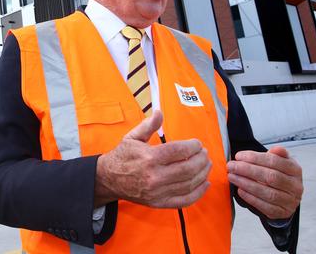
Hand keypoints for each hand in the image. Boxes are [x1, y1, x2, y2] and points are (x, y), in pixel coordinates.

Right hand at [95, 110, 211, 208]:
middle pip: (187, 169)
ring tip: (206, 164)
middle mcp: (154, 176)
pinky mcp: (159, 203)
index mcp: (149, 158)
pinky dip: (198, 193)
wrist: (109, 179)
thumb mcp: (132, 137)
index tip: (197, 143)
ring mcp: (158, 192)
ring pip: (189, 184)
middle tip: (205, 153)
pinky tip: (205, 183)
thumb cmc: (122, 156)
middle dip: (201, 159)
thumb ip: (148, 125)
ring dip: (202, 173)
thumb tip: (160, 112)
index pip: (179, 151)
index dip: (193, 146)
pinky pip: (184, 200)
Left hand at [227, 146, 302, 219]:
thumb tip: (276, 149)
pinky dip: (251, 198)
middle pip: (270, 177)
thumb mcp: (281, 162)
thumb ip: (277, 155)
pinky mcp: (282, 213)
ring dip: (246, 184)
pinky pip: (266, 207)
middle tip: (231, 166)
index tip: (238, 156)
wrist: (287, 196)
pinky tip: (240, 190)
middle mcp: (296, 186)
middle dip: (247, 170)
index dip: (255, 158)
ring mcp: (290, 201)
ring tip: (232, 177)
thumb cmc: (280, 174)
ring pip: (268, 193)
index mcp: (295, 170)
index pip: (274, 161)